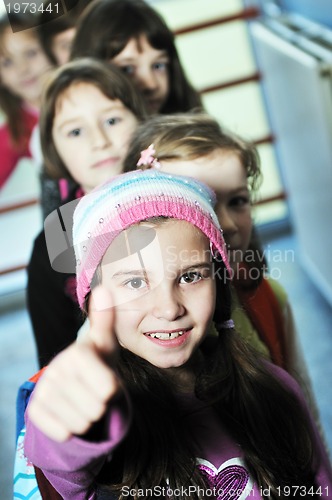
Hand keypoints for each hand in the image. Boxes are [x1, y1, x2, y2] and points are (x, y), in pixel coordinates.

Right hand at [27, 286, 120, 441]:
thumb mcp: (106, 341)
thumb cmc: (97, 359)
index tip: (105, 377)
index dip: (113, 389)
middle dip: (100, 403)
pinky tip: (69, 410)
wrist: (75, 381)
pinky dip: (71, 428)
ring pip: (81, 423)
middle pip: (96, 408)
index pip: (108, 388)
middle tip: (94, 390)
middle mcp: (56, 369)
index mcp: (77, 352)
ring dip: (87, 416)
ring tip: (84, 398)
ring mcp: (43, 390)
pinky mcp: (35, 410)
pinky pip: (64, 433)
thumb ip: (107, 318)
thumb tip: (104, 288)